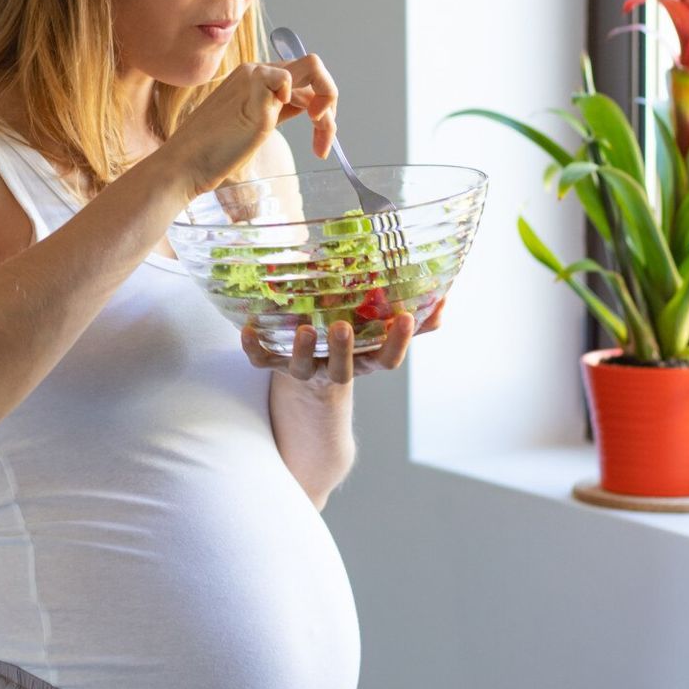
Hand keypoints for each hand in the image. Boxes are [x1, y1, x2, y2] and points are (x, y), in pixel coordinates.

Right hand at [160, 55, 338, 198]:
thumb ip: (276, 110)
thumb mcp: (253, 125)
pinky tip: (296, 130)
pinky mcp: (254, 91)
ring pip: (313, 69)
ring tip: (321, 142)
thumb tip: (308, 107)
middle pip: (313, 69)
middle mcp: (255, 71)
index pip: (301, 80)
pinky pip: (291, 80)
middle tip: (325, 139)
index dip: (319, 105)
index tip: (319, 139)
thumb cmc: (214, 151)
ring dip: (327, 108)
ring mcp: (254, 78)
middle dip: (330, 103)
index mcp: (253, 78)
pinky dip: (306, 106)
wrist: (186, 164)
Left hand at [242, 297, 449, 395]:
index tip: (407, 318)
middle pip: (343, 370)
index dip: (398, 342)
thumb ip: (415, 323)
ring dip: (302, 350)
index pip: (386, 360)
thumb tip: (444, 299)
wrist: (310, 388)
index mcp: (363, 361)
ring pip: (302, 368)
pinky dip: (252, 347)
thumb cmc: (353, 348)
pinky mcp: (276, 366)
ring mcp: (304, 370)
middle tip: (343, 328)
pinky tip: (245, 328)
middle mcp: (334, 370)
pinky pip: (261, 361)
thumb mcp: (381, 338)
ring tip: (303, 329)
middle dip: (343, 351)